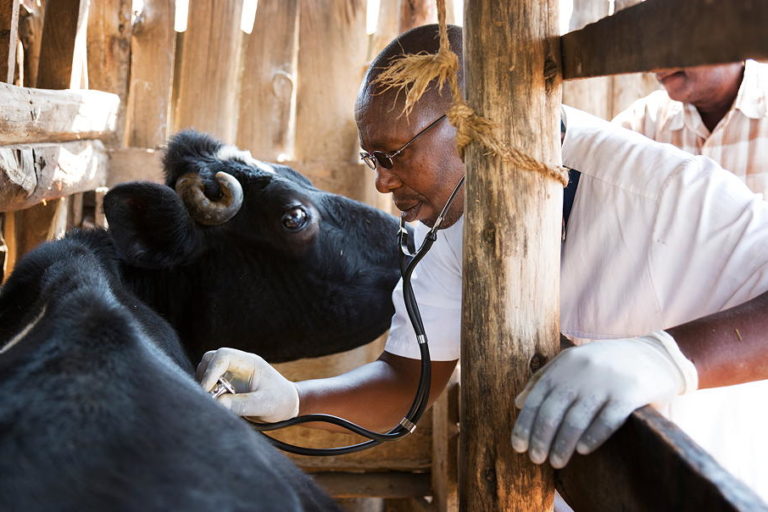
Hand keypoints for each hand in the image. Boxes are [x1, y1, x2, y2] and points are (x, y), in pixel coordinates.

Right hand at [197, 347, 299, 422]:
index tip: (206, 390)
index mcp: (249, 363)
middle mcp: (238, 364)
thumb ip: (242, 404)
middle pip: (211, 359)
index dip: (211, 371)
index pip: (223, 356)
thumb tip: (217, 403)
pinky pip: (210, 382)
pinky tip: (216, 404)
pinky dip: (207, 391)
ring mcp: (232, 373)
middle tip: (209, 396)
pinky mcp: (227, 383)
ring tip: (214, 401)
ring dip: (205, 384)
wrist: (287, 405)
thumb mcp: (263, 405)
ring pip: (207, 369)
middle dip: (205, 376)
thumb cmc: (279, 402)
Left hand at [511, 331, 697, 467]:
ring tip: (556, 462)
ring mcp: (605, 382)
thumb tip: (518, 403)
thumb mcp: (573, 360)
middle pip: (553, 412)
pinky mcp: (630, 393)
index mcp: (564, 364)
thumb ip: (544, 378)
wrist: (655, 354)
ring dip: (562, 445)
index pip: (536, 398)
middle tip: (536, 459)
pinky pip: (607, 421)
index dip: (524, 424)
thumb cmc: (607, 361)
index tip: (518, 446)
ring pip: (576, 420)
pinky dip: (592, 438)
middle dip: (541, 439)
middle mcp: (581, 372)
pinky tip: (583, 451)